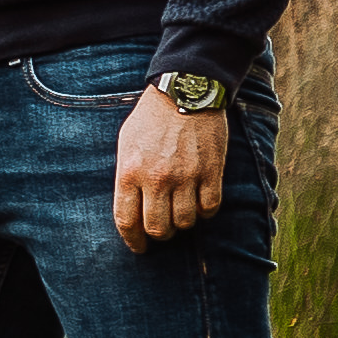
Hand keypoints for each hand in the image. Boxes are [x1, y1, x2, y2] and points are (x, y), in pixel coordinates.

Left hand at [112, 86, 229, 246]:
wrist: (185, 91)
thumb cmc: (151, 118)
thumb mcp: (126, 144)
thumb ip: (126, 176)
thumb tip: (131, 208)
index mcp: (129, 172)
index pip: (127, 221)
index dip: (133, 240)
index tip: (139, 247)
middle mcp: (156, 178)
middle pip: (158, 228)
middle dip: (160, 235)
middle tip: (163, 229)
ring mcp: (185, 176)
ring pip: (185, 222)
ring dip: (183, 223)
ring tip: (181, 213)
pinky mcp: (210, 171)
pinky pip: (210, 208)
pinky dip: (205, 211)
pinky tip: (201, 203)